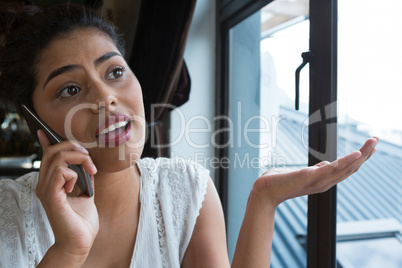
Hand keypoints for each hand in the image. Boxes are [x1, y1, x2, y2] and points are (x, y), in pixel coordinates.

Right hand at [36, 130, 98, 258]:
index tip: (44, 130)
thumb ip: (84, 175)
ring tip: (90, 170)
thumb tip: (86, 160)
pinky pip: (60, 172)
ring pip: (57, 157)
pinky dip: (74, 174)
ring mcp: (46, 190)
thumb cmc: (82, 220)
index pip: (46, 156)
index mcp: (52, 182)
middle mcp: (45, 184)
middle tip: (89, 159)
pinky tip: (77, 187)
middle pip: (53, 151)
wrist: (80, 241)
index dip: (46, 141)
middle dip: (74, 147)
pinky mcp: (51, 196)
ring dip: (79, 158)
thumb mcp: (86, 191)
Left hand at [252, 137, 378, 206]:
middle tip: (377, 140)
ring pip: (345, 168)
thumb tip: (326, 163)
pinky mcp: (310, 177)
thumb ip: (315, 170)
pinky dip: (345, 161)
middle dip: (365, 155)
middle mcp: (324, 183)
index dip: (359, 160)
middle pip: (350, 169)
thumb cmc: (279, 182)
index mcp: (322, 181)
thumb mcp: (301, 174)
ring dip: (360, 155)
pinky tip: (356, 154)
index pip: (346, 170)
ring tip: (372, 143)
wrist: (263, 192)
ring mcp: (318, 181)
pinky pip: (331, 169)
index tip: (370, 148)